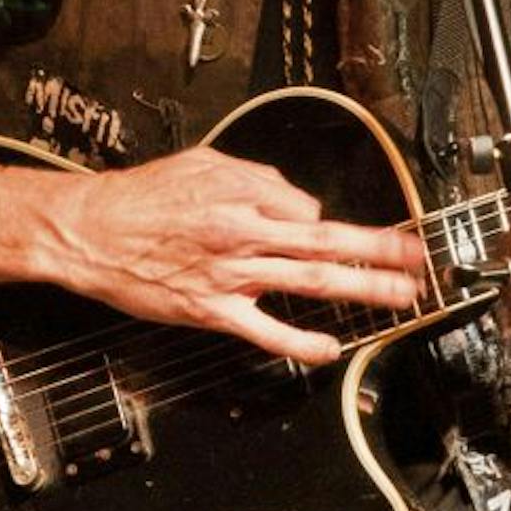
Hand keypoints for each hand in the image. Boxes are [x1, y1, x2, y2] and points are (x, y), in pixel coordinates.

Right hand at [52, 146, 428, 364]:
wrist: (90, 231)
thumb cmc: (143, 196)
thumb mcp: (204, 162)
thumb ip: (256, 178)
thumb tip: (295, 202)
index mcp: (244, 195)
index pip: (309, 209)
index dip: (325, 221)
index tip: (336, 235)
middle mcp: (245, 233)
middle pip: (329, 241)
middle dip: (381, 251)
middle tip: (420, 259)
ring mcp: (231, 275)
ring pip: (310, 280)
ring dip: (363, 288)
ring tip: (402, 296)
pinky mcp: (212, 310)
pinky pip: (266, 331)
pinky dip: (301, 342)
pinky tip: (330, 348)